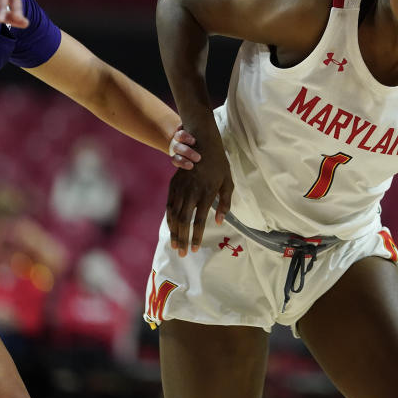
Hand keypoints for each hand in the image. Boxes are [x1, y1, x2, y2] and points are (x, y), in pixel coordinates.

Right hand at [165, 131, 232, 256]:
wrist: (201, 142)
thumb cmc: (219, 164)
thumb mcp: (228, 182)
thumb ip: (224, 203)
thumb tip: (220, 222)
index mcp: (206, 193)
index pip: (200, 221)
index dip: (197, 236)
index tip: (195, 249)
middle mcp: (191, 192)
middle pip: (184, 221)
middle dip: (182, 239)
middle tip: (182, 254)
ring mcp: (180, 188)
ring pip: (174, 215)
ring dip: (173, 232)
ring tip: (175, 246)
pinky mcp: (173, 185)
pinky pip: (169, 205)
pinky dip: (169, 219)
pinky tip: (171, 229)